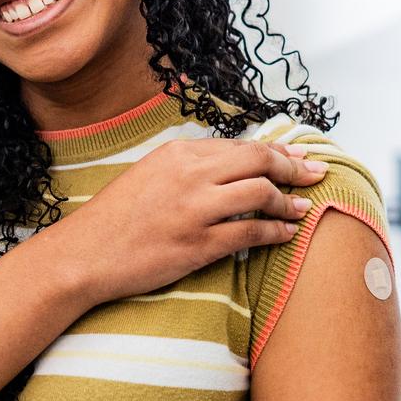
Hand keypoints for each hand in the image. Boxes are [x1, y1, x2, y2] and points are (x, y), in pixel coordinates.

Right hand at [45, 138, 326, 306]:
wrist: (85, 254)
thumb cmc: (115, 218)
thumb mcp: (150, 174)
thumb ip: (189, 167)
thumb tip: (231, 165)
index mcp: (178, 152)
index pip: (241, 145)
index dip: (277, 150)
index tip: (298, 155)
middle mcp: (190, 174)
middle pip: (259, 161)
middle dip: (295, 166)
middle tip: (316, 174)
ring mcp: (196, 209)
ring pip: (261, 193)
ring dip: (289, 201)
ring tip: (302, 208)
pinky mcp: (198, 244)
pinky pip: (251, 232)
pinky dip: (275, 231)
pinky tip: (286, 234)